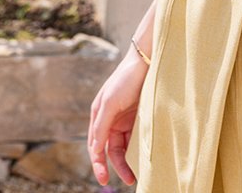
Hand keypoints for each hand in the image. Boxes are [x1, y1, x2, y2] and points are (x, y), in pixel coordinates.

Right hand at [87, 47, 148, 186]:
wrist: (146, 62)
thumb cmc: (125, 80)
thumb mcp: (110, 103)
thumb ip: (102, 126)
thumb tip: (95, 150)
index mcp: (98, 116)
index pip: (96, 147)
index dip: (98, 164)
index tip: (103, 180)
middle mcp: (110, 119)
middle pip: (110, 150)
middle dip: (117, 166)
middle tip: (128, 180)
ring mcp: (124, 118)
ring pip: (123, 146)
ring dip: (128, 160)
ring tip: (136, 174)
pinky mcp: (138, 116)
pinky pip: (135, 137)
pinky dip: (136, 149)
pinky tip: (142, 158)